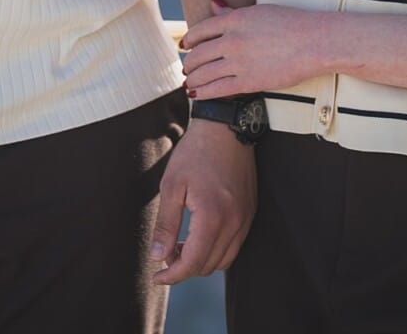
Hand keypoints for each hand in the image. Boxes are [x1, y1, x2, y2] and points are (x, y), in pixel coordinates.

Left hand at [151, 118, 255, 286]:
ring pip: (224, 260)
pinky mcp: (249, 214)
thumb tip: (158, 256)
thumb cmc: (195, 153)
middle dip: (184, 268)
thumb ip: (166, 224)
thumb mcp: (172, 185)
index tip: (156, 277)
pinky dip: (215, 250)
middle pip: (209, 266)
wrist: (226, 128)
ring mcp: (245, 220)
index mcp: (213, 218)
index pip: (193, 263)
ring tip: (178, 246)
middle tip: (164, 255)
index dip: (172, 275)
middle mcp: (234, 224)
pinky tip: (198, 236)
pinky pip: (234, 246)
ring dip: (201, 260)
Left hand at [181, 0, 331, 98]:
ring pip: (205, 73)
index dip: (189, 40)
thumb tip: (213, 3)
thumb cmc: (291, 23)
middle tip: (186, 68)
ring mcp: (239, 62)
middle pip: (199, 54)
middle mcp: (231, 40)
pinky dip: (204, 93)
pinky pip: (219, 89)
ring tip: (189, 82)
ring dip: (193, 79)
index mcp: (233, 20)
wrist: (315, 42)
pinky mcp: (250, 82)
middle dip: (189, 63)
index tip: (184, 46)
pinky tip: (196, 94)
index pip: (200, 31)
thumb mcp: (258, 12)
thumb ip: (232, 12)